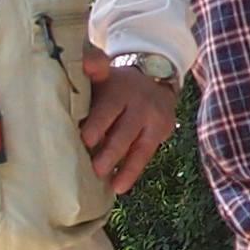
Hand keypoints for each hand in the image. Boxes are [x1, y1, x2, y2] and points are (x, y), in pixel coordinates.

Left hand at [80, 49, 179, 192]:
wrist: (155, 78)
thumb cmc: (116, 86)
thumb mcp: (105, 74)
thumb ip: (95, 69)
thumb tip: (88, 63)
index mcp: (121, 90)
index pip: (109, 109)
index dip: (98, 124)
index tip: (86, 140)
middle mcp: (141, 105)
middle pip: (125, 131)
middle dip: (111, 151)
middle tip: (95, 169)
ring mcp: (155, 120)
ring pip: (140, 148)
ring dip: (126, 168)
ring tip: (113, 186)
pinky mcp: (163, 132)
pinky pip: (146, 154)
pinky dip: (133, 171)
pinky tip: (120, 186)